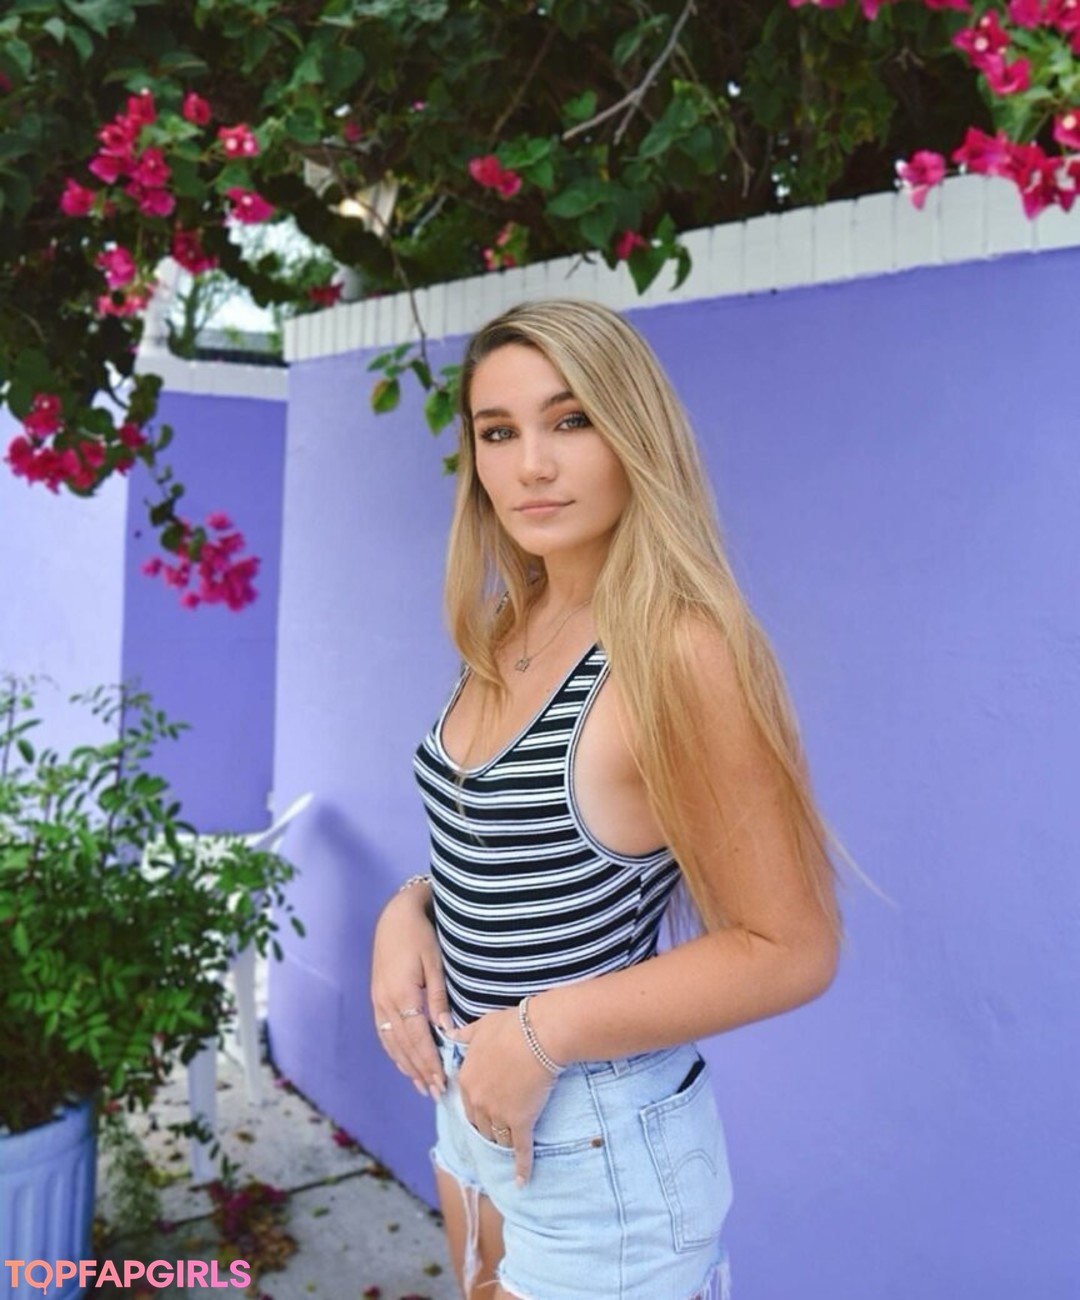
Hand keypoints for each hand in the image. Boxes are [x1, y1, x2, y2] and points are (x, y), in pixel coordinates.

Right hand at [370, 884, 450, 1099]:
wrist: (395, 915)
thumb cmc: (421, 935)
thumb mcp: (435, 962)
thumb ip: (438, 997)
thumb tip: (445, 1030)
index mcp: (402, 994)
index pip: (418, 1038)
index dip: (429, 1062)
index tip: (442, 1082)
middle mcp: (386, 1002)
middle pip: (404, 1046)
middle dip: (420, 1071)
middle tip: (435, 1093)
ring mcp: (378, 1002)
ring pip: (392, 1043)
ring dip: (406, 1066)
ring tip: (421, 1085)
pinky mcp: (376, 998)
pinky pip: (385, 1033)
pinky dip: (395, 1051)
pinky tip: (404, 1062)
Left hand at [451, 1006, 557, 1185]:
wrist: (539, 1033)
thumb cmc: (512, 1025)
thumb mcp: (481, 1026)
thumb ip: (463, 1034)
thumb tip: (448, 1032)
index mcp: (466, 1079)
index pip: (467, 1103)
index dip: (477, 1108)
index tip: (484, 1112)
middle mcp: (478, 1100)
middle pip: (480, 1124)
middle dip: (488, 1127)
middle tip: (498, 1130)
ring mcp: (498, 1114)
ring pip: (497, 1137)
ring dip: (502, 1143)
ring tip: (510, 1148)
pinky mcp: (520, 1122)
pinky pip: (519, 1150)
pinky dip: (521, 1167)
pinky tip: (522, 1181)